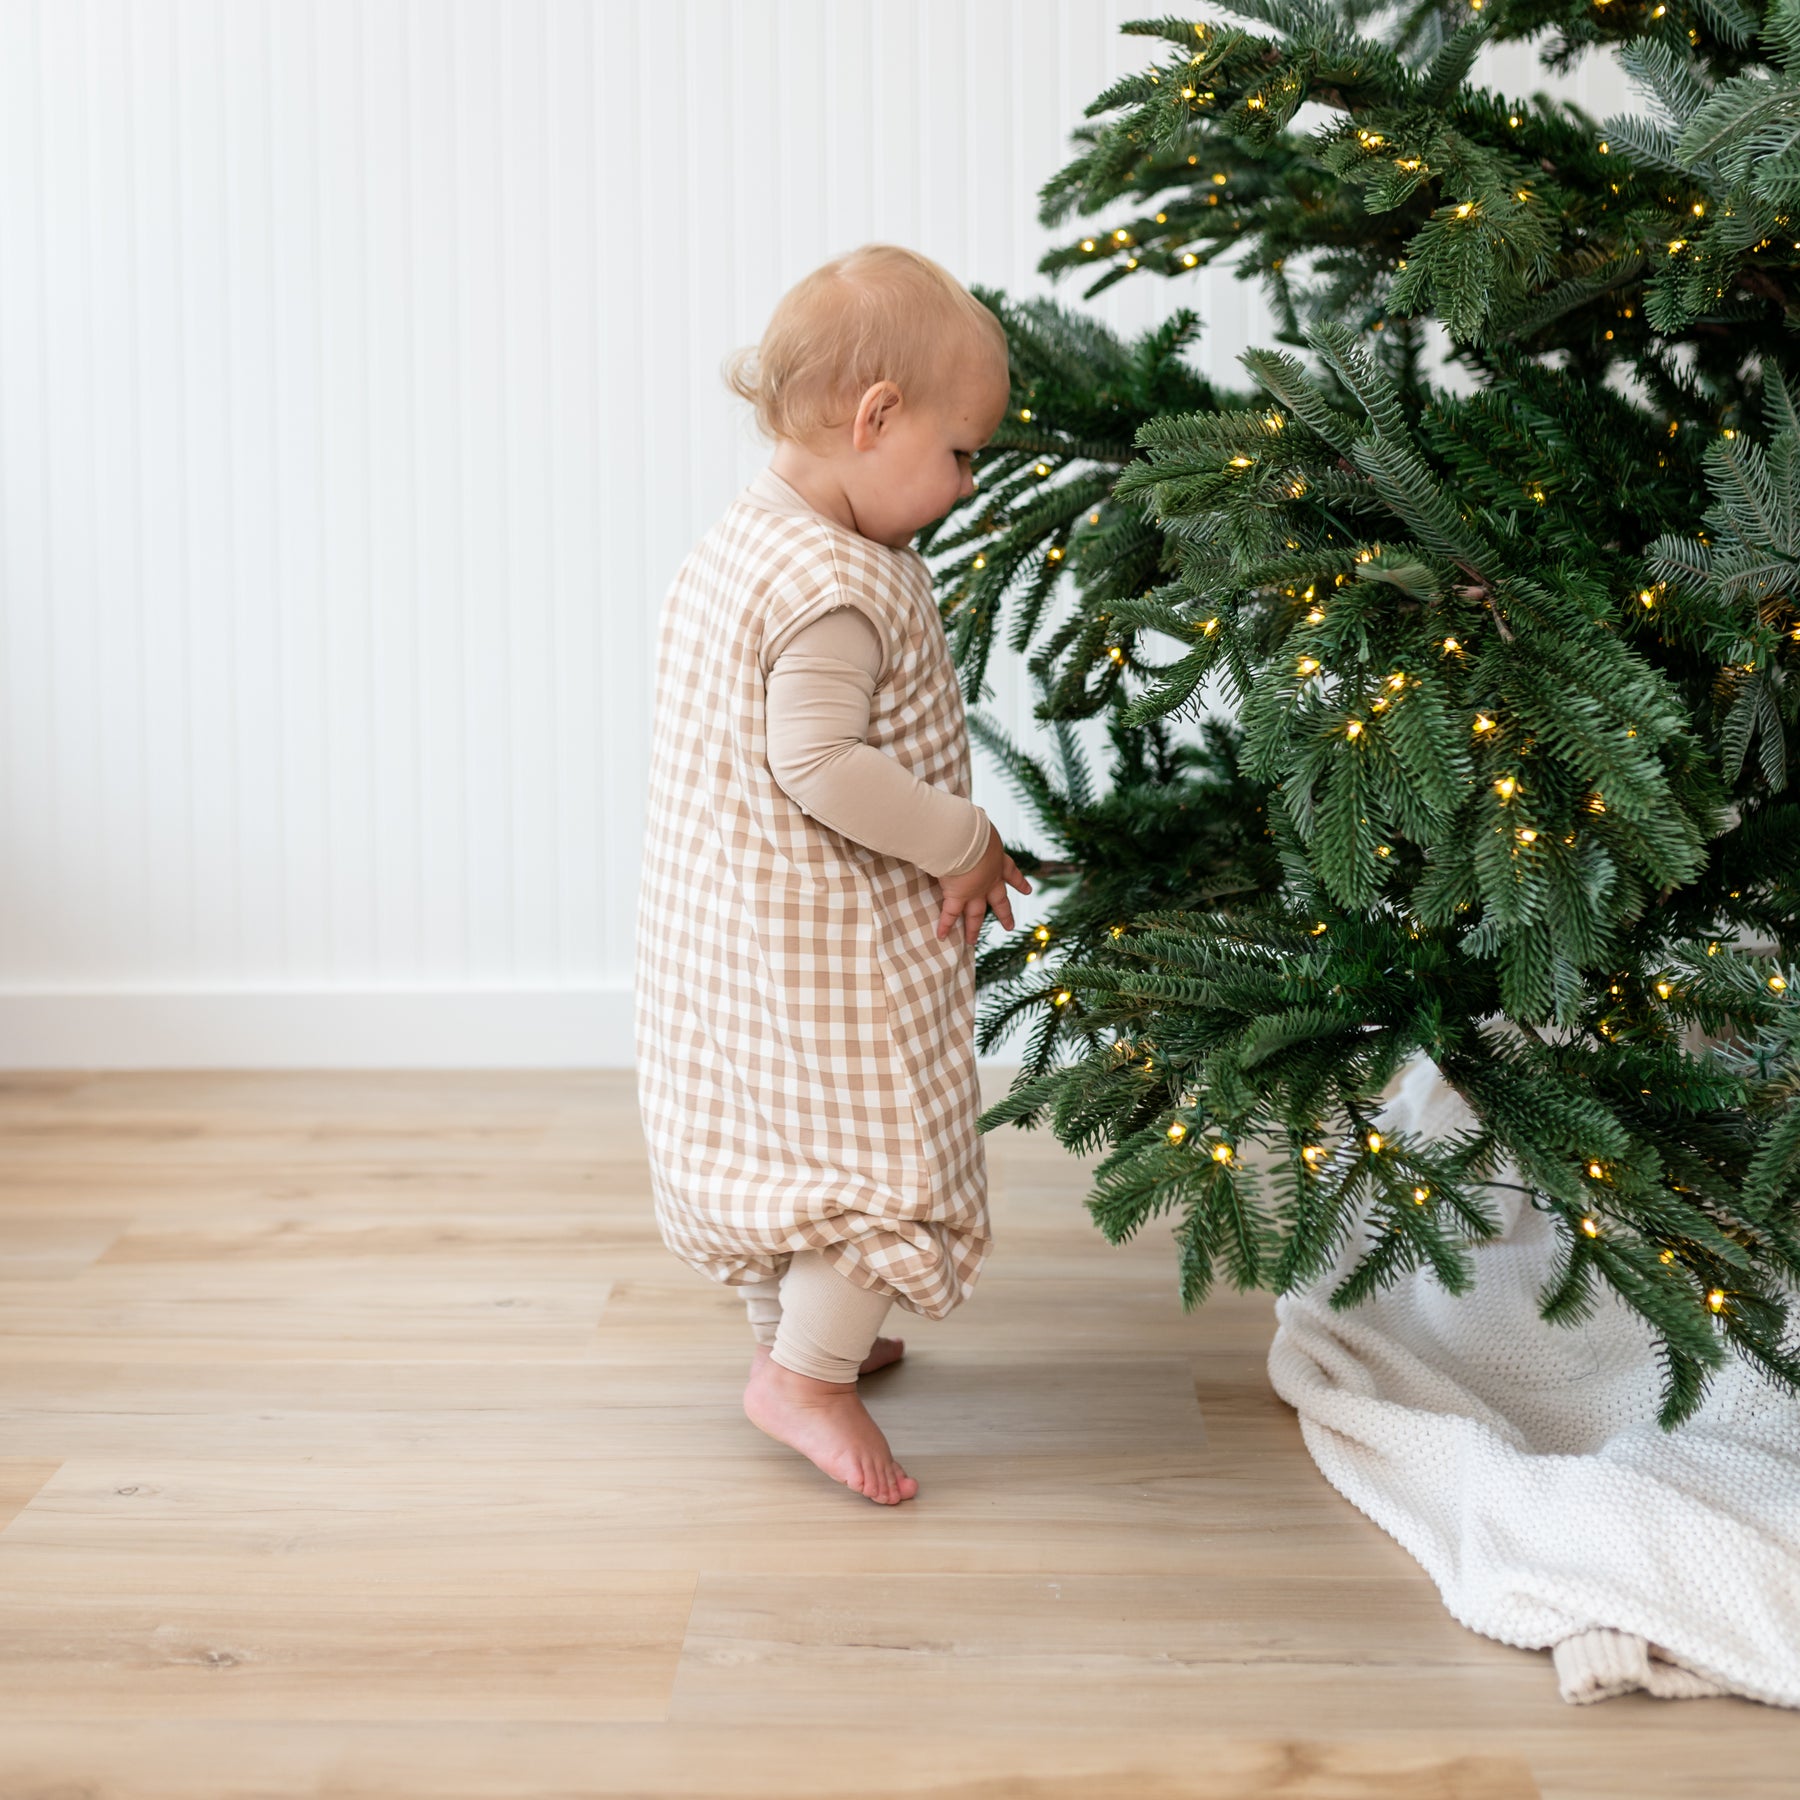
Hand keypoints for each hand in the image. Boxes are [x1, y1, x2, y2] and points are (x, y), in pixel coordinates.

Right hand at [933, 823, 1032, 944]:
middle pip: (999, 901)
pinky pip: (950, 914)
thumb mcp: (980, 823)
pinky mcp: (958, 896)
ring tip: (972, 941)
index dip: (1019, 882)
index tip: (1027, 890)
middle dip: (1004, 914)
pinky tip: (942, 936)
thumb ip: (977, 823)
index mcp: (997, 860)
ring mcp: (974, 891)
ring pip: (975, 914)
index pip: (1012, 872)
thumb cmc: (972, 826)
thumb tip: (972, 814)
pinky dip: (945, 926)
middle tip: (1010, 925)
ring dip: (973, 928)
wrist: (966, 838)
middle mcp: (989, 880)